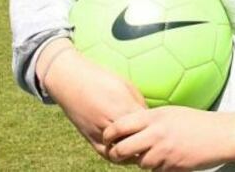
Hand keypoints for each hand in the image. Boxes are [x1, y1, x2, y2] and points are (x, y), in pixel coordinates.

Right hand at [41, 41, 146, 159]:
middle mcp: (112, 123)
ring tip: (143, 149)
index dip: (157, 129)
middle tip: (156, 143)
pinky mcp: (90, 139)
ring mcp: (100, 133)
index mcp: (124, 108)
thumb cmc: (101, 78)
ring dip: (133, 152)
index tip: (163, 130)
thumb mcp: (126, 86)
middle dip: (147, 142)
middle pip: (136, 141)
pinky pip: (107, 154)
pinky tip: (126, 153)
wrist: (71, 81)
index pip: (147, 127)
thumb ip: (138, 104)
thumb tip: (150, 118)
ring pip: (123, 152)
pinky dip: (118, 156)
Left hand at [102, 107, 234, 170]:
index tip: (107, 139)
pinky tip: (172, 157)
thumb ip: (149, 121)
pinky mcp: (172, 166)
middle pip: (122, 149)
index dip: (108, 134)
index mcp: (155, 117)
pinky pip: (156, 170)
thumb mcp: (170, 113)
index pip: (120, 126)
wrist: (222, 135)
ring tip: (157, 152)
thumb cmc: (196, 122)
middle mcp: (156, 134)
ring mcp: (164, 152)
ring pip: (140, 162)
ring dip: (143, 160)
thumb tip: (127, 129)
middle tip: (117, 154)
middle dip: (117, 154)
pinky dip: (159, 166)